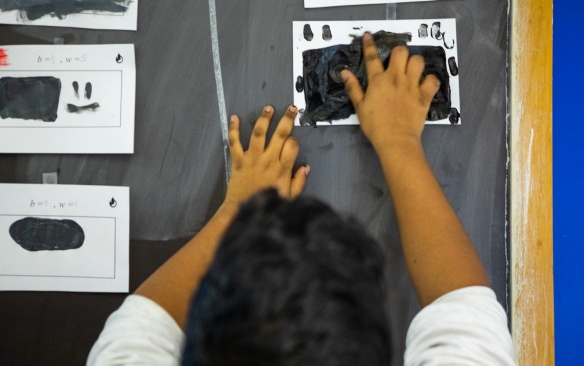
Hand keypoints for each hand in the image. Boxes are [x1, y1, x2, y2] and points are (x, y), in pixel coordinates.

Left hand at [224, 105, 309, 208]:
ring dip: (264, 119)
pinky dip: (233, 130)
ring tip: (269, 108)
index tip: (292, 142)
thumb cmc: (268, 204)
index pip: (292, 146)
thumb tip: (305, 167)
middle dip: (287, 119)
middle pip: (279, 134)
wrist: (243, 211)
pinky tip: (234, 117)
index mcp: (282, 169)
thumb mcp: (290, 198)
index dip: (294, 141)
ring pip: (258, 134)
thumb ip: (299, 182)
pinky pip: (234, 143)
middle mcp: (268, 160)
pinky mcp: (237, 161)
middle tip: (291, 109)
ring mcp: (252, 159)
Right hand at [341, 33, 440, 152]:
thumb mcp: (359, 107)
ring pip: (418, 61)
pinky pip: (432, 80)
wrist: (395, 140)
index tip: (368, 36)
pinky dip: (429, 81)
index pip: (372, 57)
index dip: (369, 45)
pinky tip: (424, 85)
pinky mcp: (425, 95)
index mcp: (378, 81)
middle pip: (400, 52)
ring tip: (411, 72)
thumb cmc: (375, 126)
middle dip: (398, 54)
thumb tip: (345, 72)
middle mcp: (395, 79)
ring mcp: (412, 86)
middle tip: (396, 63)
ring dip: (414, 64)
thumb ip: (353, 88)